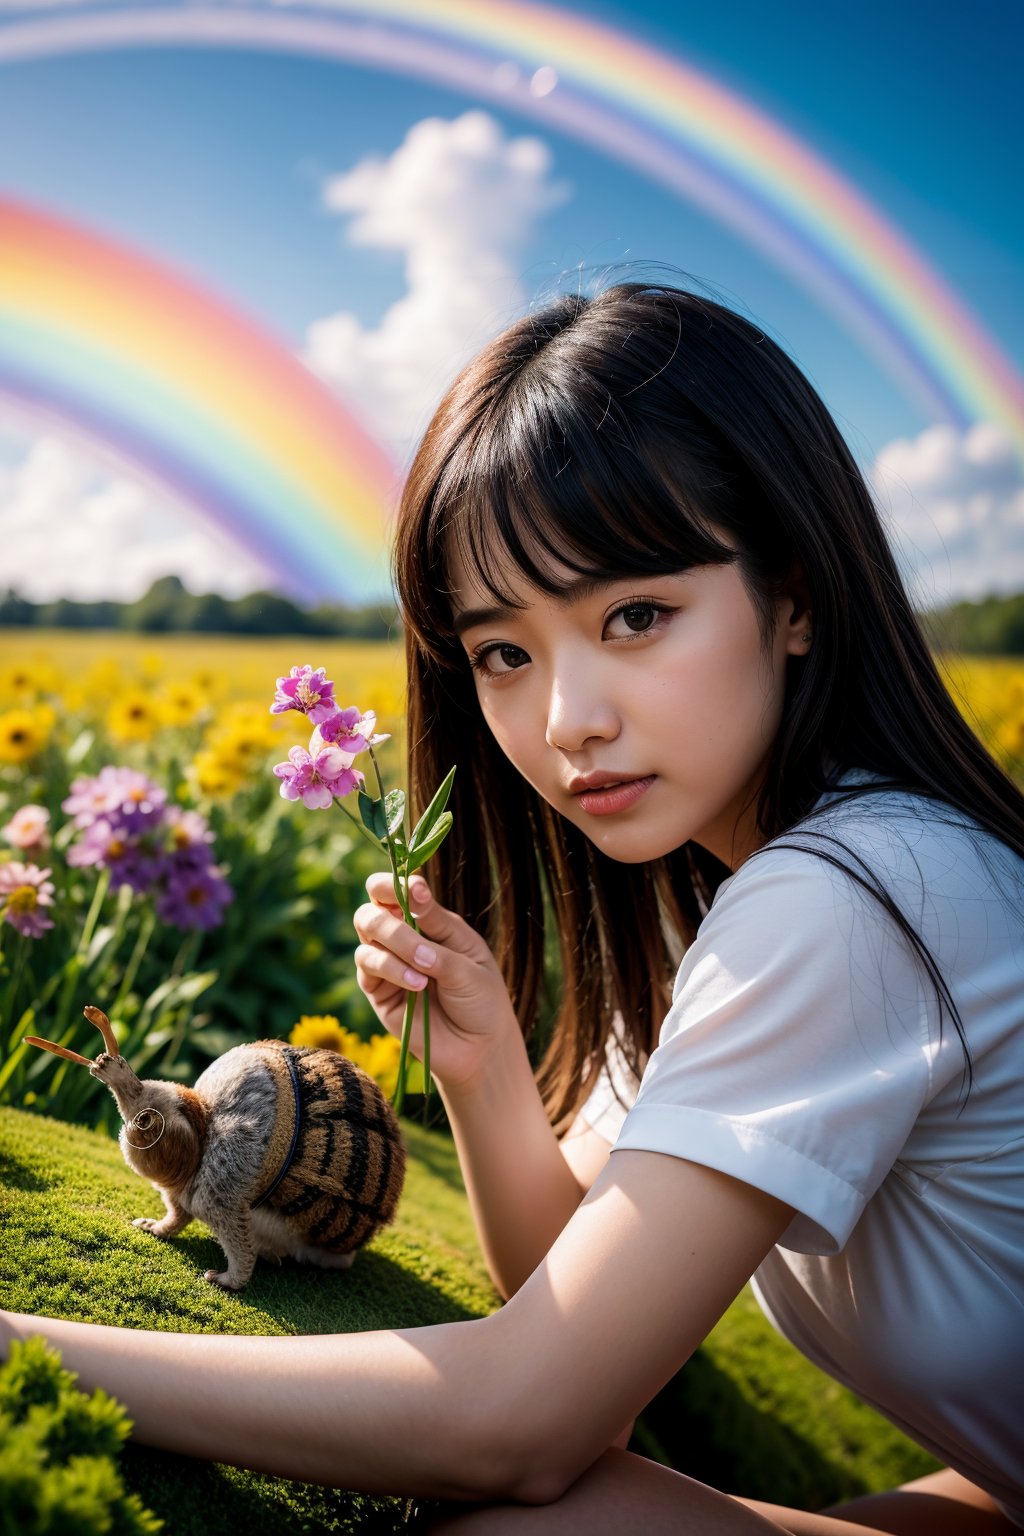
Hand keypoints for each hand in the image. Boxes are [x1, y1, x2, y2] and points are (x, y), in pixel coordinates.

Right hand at [354, 874, 518, 1093]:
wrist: (480, 1050)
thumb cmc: (482, 1001)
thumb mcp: (469, 964)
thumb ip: (438, 936)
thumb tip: (413, 901)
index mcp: (431, 922)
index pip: (400, 890)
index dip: (398, 882)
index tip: (416, 888)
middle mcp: (404, 939)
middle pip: (373, 907)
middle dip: (387, 913)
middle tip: (406, 925)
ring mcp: (388, 964)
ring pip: (366, 934)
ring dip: (394, 944)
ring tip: (423, 970)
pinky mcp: (377, 992)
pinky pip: (367, 968)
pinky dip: (389, 968)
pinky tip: (416, 983)